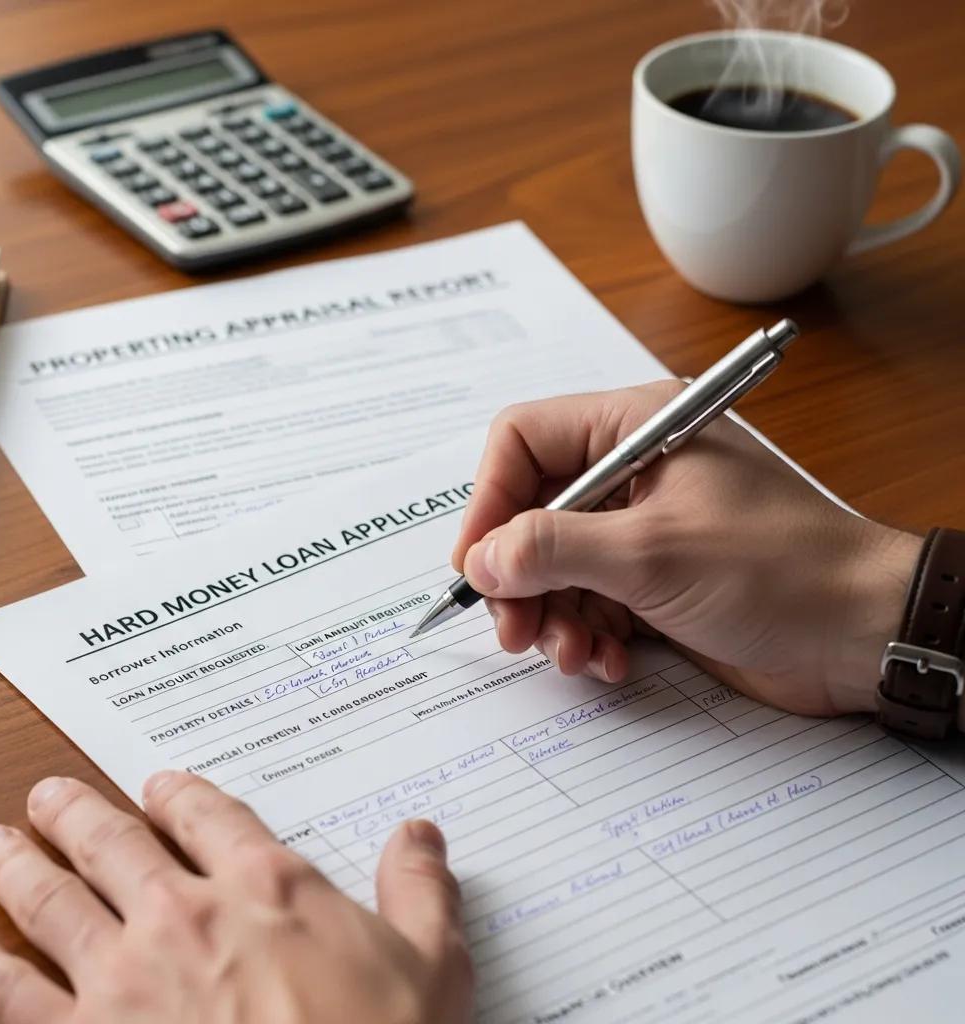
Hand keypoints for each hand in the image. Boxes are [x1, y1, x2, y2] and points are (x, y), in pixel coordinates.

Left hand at [0, 773, 471, 1023]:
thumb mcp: (432, 966)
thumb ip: (422, 890)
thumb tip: (420, 835)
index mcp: (268, 887)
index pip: (211, 816)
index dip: (179, 793)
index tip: (158, 784)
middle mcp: (188, 916)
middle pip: (117, 844)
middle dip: (78, 814)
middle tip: (50, 796)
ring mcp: (127, 978)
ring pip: (55, 901)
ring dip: (19, 866)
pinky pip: (11, 996)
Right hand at [452, 382, 921, 717]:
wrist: (863, 634)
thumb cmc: (779, 570)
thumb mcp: (650, 554)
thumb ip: (553, 549)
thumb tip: (482, 559)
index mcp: (636, 428)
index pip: (525, 441)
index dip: (489, 501)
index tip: (475, 565)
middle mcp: (633, 470)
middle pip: (533, 511)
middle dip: (519, 576)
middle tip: (514, 631)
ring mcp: (643, 527)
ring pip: (556, 564)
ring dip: (552, 615)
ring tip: (570, 654)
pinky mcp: (654, 579)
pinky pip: (591, 600)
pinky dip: (588, 634)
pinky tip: (607, 661)